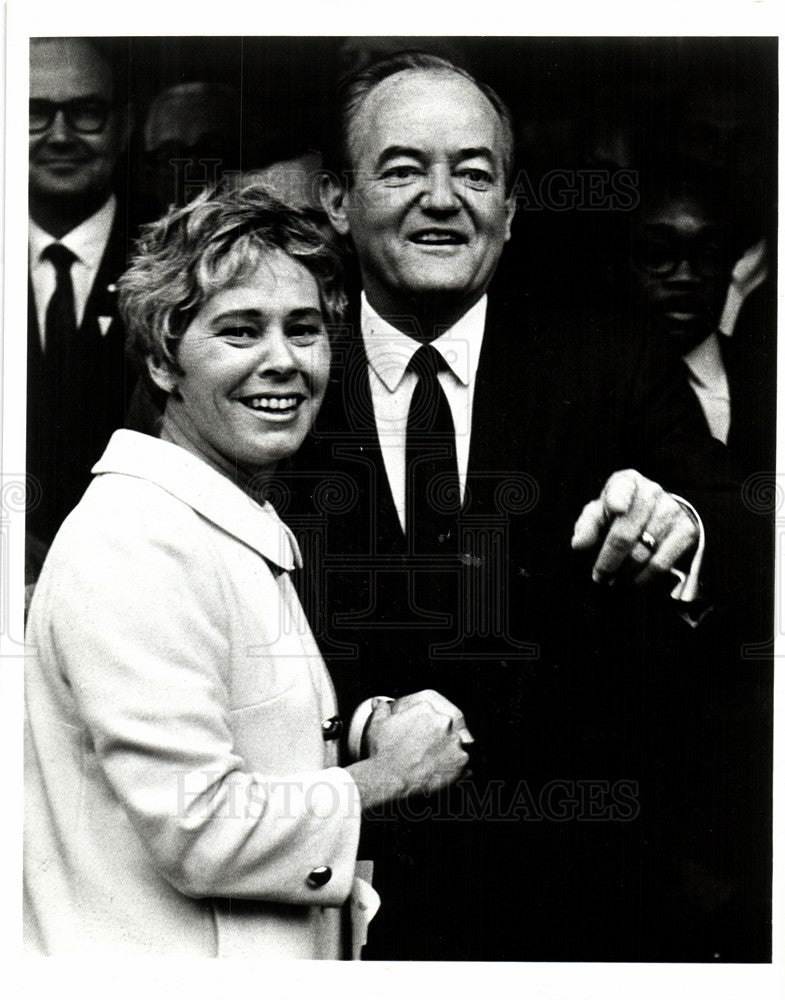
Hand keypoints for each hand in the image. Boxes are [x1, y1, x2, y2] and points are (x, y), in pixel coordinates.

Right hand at [364, 696, 468, 799]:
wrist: (388, 779)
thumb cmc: (381, 751)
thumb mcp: (377, 726)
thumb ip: (382, 710)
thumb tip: (378, 701)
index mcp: (426, 709)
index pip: (432, 715)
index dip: (425, 727)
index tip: (419, 739)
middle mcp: (444, 721)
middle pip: (447, 728)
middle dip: (439, 739)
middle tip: (426, 753)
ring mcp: (455, 742)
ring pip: (457, 746)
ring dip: (449, 754)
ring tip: (435, 766)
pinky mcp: (461, 762)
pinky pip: (464, 765)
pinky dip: (457, 771)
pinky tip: (443, 776)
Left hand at [571, 469, 697, 585]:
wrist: (656, 514)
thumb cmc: (619, 514)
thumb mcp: (599, 514)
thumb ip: (587, 526)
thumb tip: (579, 544)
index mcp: (627, 482)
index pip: (621, 489)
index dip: (619, 498)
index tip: (617, 509)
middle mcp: (651, 491)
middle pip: (626, 533)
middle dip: (608, 561)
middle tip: (599, 576)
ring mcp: (671, 511)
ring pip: (642, 552)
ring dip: (624, 573)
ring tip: (613, 580)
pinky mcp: (686, 530)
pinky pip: (661, 563)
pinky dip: (643, 577)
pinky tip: (633, 581)